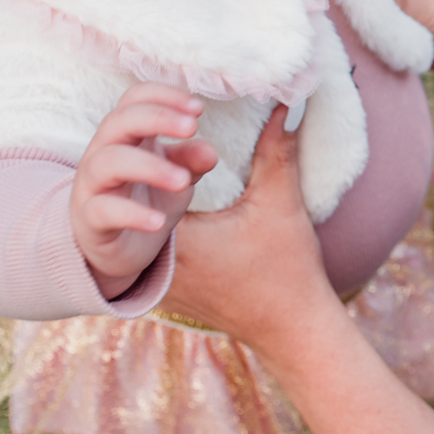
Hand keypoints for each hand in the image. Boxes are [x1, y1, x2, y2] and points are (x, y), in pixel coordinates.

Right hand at [70, 83, 217, 296]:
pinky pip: (104, 210)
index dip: (163, 95)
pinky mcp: (89, 219)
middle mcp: (104, 152)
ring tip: (184, 181)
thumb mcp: (176, 175)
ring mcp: (93, 184)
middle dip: (157, 117)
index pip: (135, 99)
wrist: (116, 246)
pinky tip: (159, 221)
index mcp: (128, 135)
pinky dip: (133, 214)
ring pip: (109, 162)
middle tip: (192, 127)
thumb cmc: (147, 197)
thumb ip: (191, 160)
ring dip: (150, 167)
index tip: (199, 108)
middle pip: (119, 120)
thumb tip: (209, 150)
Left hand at [163, 109, 339, 350]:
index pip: (146, 177)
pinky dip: (171, 217)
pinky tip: (189, 200)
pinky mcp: (172, 286)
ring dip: (162, 194)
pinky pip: (158, 240)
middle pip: (141, 198)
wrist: (293, 330)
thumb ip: (276, 151)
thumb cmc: (286, 273)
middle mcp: (155, 258)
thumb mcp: (280, 204)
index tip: (185, 130)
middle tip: (183, 141)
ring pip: (148, 219)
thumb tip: (285, 104)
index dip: (163, 148)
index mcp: (172, 236)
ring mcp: (161, 276)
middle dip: (159, 166)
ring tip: (182, 164)